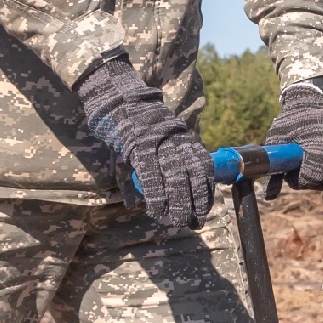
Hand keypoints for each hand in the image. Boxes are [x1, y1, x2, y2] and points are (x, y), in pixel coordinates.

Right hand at [73, 49, 213, 234]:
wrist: (116, 99)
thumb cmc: (133, 125)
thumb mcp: (153, 143)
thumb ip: (155, 167)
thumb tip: (140, 197)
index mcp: (183, 139)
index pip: (204, 168)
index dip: (206, 191)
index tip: (204, 210)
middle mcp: (176, 141)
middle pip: (193, 176)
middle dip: (196, 203)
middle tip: (193, 222)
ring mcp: (159, 143)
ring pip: (176, 178)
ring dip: (179, 204)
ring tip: (176, 221)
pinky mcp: (140, 146)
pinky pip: (152, 176)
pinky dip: (156, 196)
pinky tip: (156, 210)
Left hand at [265, 77, 322, 190]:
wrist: (319, 103)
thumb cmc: (294, 121)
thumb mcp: (278, 138)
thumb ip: (274, 166)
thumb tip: (269, 197)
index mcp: (319, 146)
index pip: (313, 179)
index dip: (300, 181)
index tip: (292, 174)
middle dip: (311, 182)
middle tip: (302, 172)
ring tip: (313, 170)